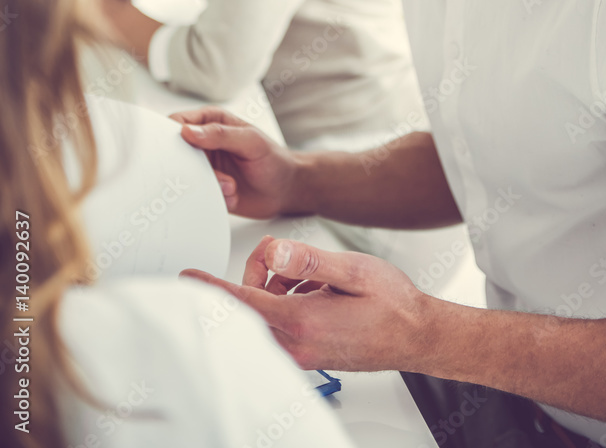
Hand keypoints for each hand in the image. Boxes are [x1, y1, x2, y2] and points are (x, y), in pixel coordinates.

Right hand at [170, 108, 301, 218]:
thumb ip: (220, 135)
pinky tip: (233, 195)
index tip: (180, 151)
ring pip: (184, 177)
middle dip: (189, 168)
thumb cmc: (273, 159)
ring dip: (207, 185)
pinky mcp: (206, 188)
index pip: (177, 123)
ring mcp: (203, 167)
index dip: (171, 136)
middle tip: (216, 175)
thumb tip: (187, 131)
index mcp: (210, 122)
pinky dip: (213, 198)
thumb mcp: (251, 142)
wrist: (286, 190)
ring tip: (231, 186)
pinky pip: (195, 195)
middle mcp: (202, 144)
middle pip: (175, 153)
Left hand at [181, 236, 434, 372]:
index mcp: (303, 320)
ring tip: (312, 274)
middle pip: (251, 303)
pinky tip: (314, 289)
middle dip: (260, 273)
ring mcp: (302, 352)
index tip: (187, 277)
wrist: (418, 336)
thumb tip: (275, 252)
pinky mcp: (308, 353)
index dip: (213, 287)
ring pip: (265, 312)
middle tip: (285, 254)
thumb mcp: (353, 269)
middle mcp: (297, 343)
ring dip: (277, 286)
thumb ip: (310, 261)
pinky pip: (281, 323)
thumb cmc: (393, 304)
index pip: (244, 301)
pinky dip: (288, 300)